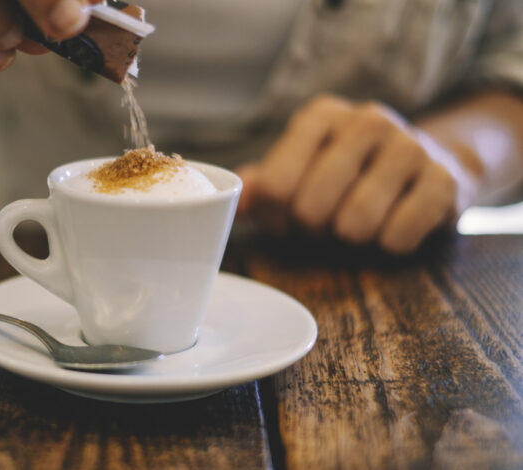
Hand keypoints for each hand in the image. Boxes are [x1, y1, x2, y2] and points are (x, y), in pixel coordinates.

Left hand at [237, 94, 479, 253]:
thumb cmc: (347, 174)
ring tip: (358, 223)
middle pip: (308, 208)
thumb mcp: (301, 169)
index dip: (274, 217)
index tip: (286, 218)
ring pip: (354, 224)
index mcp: (320, 116)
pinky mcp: (446, 179)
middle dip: (311, 230)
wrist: (427, 165)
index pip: (271, 186)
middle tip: (325, 223)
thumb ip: (261, 185)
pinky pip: (399, 236)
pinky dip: (390, 244)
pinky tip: (394, 226)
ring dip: (351, 238)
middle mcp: (365, 120)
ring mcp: (410, 145)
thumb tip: (231, 204)